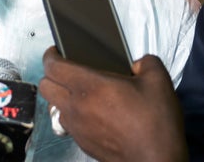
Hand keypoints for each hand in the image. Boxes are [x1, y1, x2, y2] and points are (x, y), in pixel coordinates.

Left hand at [39, 47, 187, 161]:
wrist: (157, 160)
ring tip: (77, 90)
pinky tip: (89, 112)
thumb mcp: (158, 81)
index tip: (56, 51)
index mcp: (91, 86)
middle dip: (51, 74)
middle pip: (45, 85)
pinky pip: (65, 123)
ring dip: (59, 95)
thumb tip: (139, 63)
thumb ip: (146, 62)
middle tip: (65, 69)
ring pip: (52, 106)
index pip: (53, 66)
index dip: (51, 55)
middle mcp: (77, 107)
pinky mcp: (82, 142)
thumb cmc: (155, 125)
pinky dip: (70, 114)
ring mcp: (77, 127)